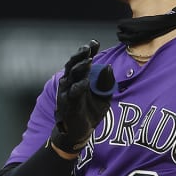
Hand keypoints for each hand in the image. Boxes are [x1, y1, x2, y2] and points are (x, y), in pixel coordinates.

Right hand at [50, 40, 115, 154]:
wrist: (79, 132)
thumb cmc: (90, 112)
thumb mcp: (104, 97)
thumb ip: (106, 84)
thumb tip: (108, 67)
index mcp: (79, 78)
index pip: (83, 61)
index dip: (89, 51)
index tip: (95, 42)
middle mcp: (71, 82)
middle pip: (74, 64)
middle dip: (81, 55)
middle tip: (88, 47)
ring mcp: (67, 92)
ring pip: (71, 76)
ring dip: (79, 67)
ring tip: (88, 59)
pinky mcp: (67, 104)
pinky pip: (72, 93)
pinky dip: (78, 87)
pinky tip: (85, 82)